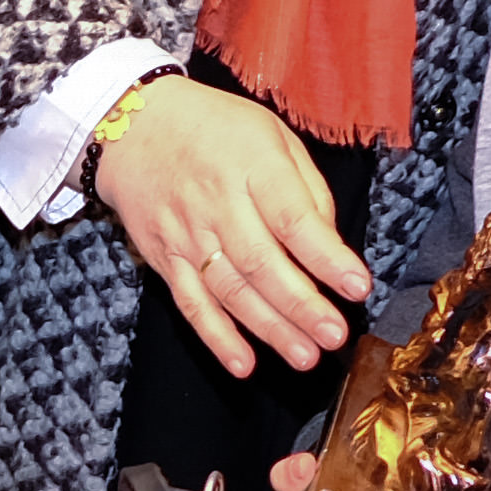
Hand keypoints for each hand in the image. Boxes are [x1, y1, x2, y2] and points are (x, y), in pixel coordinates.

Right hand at [91, 80, 370, 377]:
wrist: (133, 127)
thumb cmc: (215, 129)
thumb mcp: (273, 135)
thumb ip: (306, 188)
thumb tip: (329, 243)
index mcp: (252, 165)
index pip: (292, 217)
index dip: (326, 256)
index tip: (357, 286)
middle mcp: (217, 202)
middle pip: (261, 263)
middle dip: (301, 305)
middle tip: (334, 335)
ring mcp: (186, 234)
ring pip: (230, 291)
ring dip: (269, 329)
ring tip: (304, 356)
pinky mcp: (164, 258)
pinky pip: (191, 304)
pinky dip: (216, 337)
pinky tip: (243, 363)